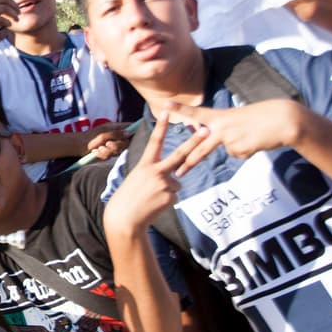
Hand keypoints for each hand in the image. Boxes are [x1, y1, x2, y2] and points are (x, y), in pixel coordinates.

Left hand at [85, 122, 131, 160]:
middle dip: (117, 146)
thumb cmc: (89, 137)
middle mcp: (116, 136)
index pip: (130, 127)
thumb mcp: (103, 134)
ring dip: (108, 151)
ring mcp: (112, 145)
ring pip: (118, 151)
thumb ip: (116, 134)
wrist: (77, 147)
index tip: (135, 135)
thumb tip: (129, 133)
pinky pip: (110, 156)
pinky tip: (95, 152)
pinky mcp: (108, 153)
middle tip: (107, 144)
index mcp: (116, 127)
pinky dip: (102, 154)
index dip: (135, 130)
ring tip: (98, 148)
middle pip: (127, 142)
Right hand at [104, 112, 208, 234]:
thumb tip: (174, 179)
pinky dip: (166, 201)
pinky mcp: (170, 197)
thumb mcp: (137, 179)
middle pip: (179, 154)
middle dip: (194, 141)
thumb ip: (155, 173)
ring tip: (151, 198)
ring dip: (166, 191)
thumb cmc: (128, 198)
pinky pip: (174, 196)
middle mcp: (156, 171)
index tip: (166, 112)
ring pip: (175, 183)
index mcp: (145, 165)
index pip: (154, 142)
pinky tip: (155, 205)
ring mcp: (164, 184)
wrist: (125, 219)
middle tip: (206, 130)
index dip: (161, 126)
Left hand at [163, 99, 302, 174]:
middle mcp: (221, 127)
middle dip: (189, 162)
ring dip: (240, 146)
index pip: (197, 112)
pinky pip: (240, 154)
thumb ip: (225, 128)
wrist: (283, 120)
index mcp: (220, 116)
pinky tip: (258, 141)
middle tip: (178, 172)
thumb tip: (223, 145)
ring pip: (228, 150)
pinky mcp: (240, 149)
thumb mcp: (239, 118)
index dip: (180, 108)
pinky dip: (249, 150)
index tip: (165, 104)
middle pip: (201, 147)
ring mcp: (230, 139)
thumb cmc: (263, 116)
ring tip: (254, 135)